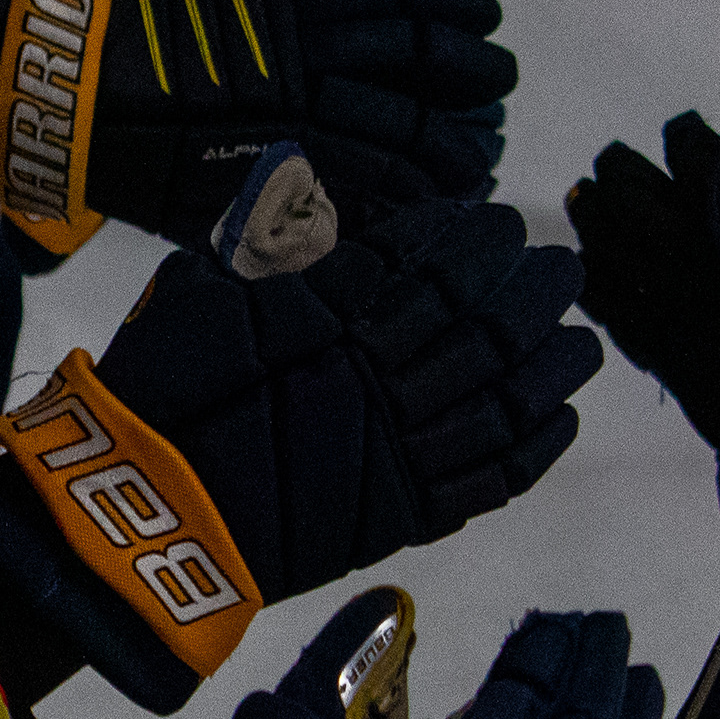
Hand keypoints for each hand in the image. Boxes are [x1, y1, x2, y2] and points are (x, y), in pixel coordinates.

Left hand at [0, 0, 518, 257]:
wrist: (68, 74)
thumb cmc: (137, 160)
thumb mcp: (206, 219)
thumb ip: (278, 227)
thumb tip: (346, 240)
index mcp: (296, 149)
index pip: (403, 155)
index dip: (450, 160)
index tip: (479, 164)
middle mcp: (308, 81)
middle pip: (420, 75)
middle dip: (471, 85)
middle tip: (498, 91)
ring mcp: (295, 17)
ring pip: (401, 8)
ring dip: (454, 15)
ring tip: (486, 26)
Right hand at [0, 193, 596, 711]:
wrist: (137, 518)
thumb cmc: (153, 399)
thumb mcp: (197, 297)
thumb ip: (265, 253)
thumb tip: (314, 199)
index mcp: (330, 320)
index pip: (422, 267)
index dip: (467, 241)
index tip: (496, 219)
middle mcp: (376, 381)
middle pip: (478, 327)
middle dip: (527, 293)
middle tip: (565, 266)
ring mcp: (395, 452)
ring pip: (499, 399)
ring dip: (549, 367)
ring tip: (582, 341)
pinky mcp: (400, 517)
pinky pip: (487, 481)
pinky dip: (532, 451)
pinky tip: (563, 420)